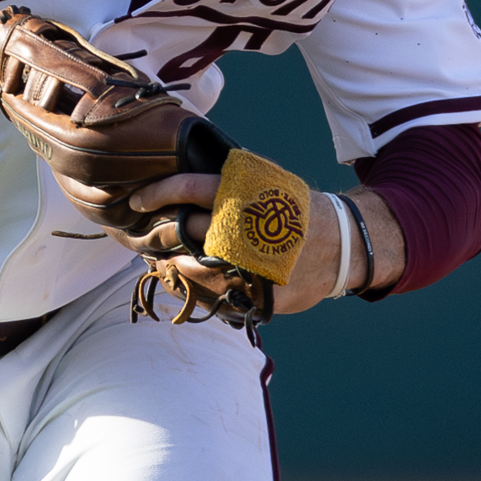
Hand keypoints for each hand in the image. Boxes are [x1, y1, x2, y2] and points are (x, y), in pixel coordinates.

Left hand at [126, 175, 404, 315]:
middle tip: (148, 238)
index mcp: (245, 196)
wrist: (345, 245)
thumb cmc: (294, 210)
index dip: (158, 193)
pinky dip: (198, 290)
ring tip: (166, 262)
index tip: (136, 201)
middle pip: (186, 232)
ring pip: (195, 270)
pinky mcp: (262, 295)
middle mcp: (246, 229)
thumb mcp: (266, 184)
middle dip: (162, 237)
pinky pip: (216, 297)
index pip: (190, 188)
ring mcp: (253, 266)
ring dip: (174, 267)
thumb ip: (227, 186)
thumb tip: (178, 184)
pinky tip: (191, 282)